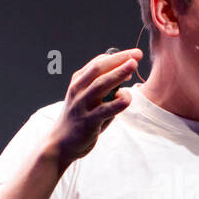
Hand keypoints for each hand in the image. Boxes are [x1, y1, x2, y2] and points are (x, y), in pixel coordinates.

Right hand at [51, 48, 140, 163]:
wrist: (60, 143)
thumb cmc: (80, 119)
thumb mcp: (88, 99)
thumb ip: (105, 87)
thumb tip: (126, 73)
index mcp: (78, 82)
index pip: (98, 63)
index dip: (117, 57)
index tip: (133, 55)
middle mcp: (78, 90)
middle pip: (99, 69)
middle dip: (119, 60)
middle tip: (137, 55)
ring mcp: (81, 105)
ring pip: (101, 85)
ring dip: (118, 73)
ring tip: (133, 66)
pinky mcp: (87, 122)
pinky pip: (105, 110)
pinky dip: (117, 102)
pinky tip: (127, 98)